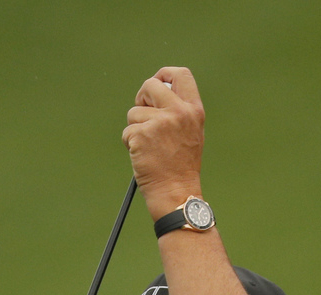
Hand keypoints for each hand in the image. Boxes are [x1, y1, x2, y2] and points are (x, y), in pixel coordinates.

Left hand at [123, 66, 204, 219]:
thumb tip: (158, 92)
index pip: (180, 75)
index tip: (156, 84)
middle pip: (150, 85)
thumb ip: (179, 111)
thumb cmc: (181, 168)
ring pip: (134, 112)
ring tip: (148, 147)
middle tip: (142, 115)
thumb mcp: (190, 133)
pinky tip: (141, 156)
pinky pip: (127, 132)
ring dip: (135, 129)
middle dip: (141, 97)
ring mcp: (159, 122)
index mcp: (193, 109)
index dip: (164, 75)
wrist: (176, 193)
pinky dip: (129, 144)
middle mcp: (178, 111)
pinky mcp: (142, 135)